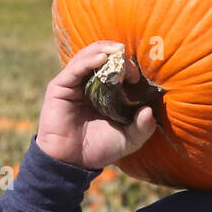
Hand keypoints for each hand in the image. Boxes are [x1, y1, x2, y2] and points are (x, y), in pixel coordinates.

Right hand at [35, 41, 157, 169]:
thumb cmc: (99, 149)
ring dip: (104, 50)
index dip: (130, 68)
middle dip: (119, 57)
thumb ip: (142, 128)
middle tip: (130, 65)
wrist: (73, 162)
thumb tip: (150, 111)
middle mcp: (91, 84)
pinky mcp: (61, 86)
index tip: (138, 77)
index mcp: (107, 92)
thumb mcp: (128, 140)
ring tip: (117, 50)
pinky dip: (88, 59)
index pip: (119, 70)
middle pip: (104, 57)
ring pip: (89, 56)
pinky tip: (101, 58)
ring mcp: (75, 83)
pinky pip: (75, 67)